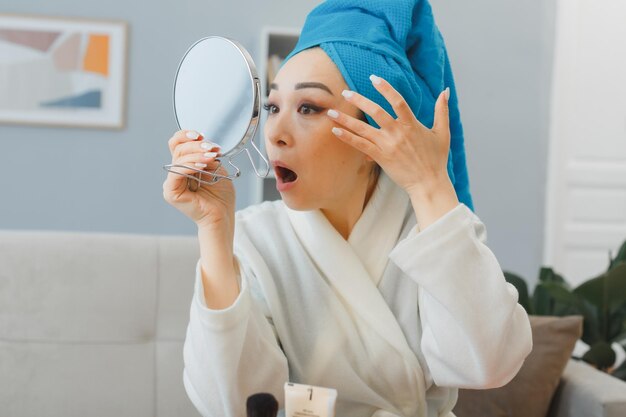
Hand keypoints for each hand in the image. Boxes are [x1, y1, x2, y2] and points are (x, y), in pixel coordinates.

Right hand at [162, 130, 234, 228]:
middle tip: (213, 149)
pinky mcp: (171, 192)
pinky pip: (177, 172)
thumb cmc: (221, 196)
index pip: (178, 144)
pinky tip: (203, 166)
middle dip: (197, 145)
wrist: (222, 216)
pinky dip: (191, 166)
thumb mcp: (216, 168)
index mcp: (184, 166)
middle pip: (178, 148)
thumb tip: (203, 144)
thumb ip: (206, 156)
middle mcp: (176, 173)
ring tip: (212, 157)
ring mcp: (172, 183)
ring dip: (197, 155)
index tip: (202, 135)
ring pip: (178, 159)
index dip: (186, 135)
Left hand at [326, 74, 452, 195]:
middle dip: (359, 100)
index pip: (397, 101)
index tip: (374, 78)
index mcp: (412, 124)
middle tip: (345, 92)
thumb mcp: (443, 132)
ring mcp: (388, 145)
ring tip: (331, 112)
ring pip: (363, 129)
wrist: (429, 183)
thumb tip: (445, 91)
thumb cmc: (437, 159)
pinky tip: (335, 131)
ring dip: (345, 120)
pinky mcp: (381, 158)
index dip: (385, 88)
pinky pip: (361, 146)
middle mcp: (398, 133)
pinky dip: (347, 138)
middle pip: (375, 112)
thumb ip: (441, 110)